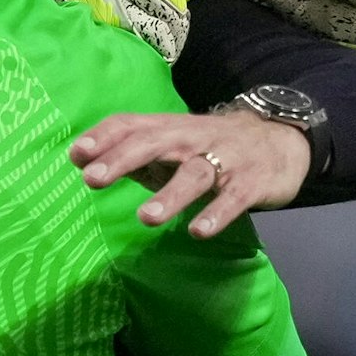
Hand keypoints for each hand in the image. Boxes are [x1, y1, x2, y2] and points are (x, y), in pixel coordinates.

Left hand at [69, 109, 310, 236]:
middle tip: (93, 178)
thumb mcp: (169, 145)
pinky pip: (233, 198)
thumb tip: (81, 162)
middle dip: (122, 159)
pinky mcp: (251, 183)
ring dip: (170, 195)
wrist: (279, 140)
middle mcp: (192, 138)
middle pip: (155, 143)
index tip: (77, 154)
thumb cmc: (208, 148)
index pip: (131, 124)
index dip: (104, 137)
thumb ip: (130, 154)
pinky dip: (216, 214)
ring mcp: (224, 159)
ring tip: (145, 217)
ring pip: (195, 173)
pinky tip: (198, 231)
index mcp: (168, 128)